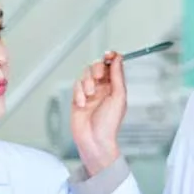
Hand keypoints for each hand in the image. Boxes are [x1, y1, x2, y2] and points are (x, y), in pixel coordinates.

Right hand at [70, 51, 126, 176]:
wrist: (94, 140)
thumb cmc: (109, 124)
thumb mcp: (118, 97)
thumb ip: (118, 76)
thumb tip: (118, 58)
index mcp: (115, 87)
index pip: (113, 66)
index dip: (111, 57)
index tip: (109, 54)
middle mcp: (102, 88)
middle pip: (97, 66)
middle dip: (96, 69)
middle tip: (98, 78)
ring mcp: (89, 93)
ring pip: (85, 75)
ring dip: (86, 83)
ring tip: (90, 95)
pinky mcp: (77, 98)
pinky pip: (75, 86)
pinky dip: (78, 94)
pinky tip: (82, 104)